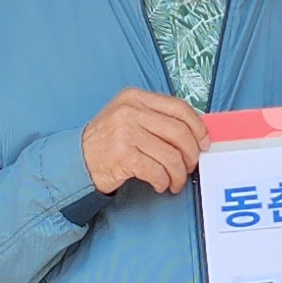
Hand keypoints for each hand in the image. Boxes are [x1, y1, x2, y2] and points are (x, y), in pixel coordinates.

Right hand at [81, 89, 209, 197]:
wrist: (77, 160)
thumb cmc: (108, 142)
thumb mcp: (128, 117)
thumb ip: (156, 118)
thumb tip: (194, 134)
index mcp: (135, 97)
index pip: (179, 108)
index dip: (198, 127)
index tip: (204, 143)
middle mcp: (130, 111)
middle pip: (179, 133)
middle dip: (191, 155)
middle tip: (190, 167)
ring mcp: (125, 132)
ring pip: (171, 156)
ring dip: (178, 174)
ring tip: (174, 181)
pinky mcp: (123, 155)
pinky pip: (157, 171)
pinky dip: (163, 182)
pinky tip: (160, 185)